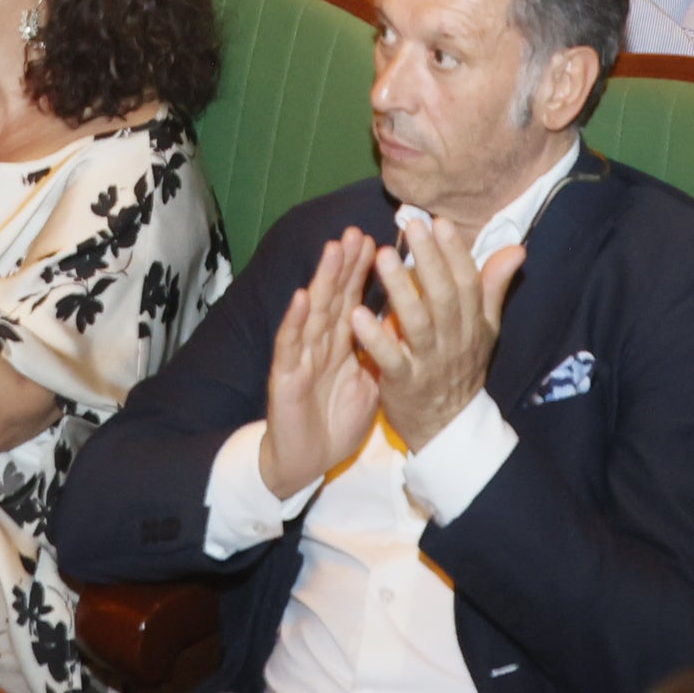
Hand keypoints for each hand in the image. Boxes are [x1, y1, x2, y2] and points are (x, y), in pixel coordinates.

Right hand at [258, 232, 384, 499]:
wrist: (307, 462)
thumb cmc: (336, 420)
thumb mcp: (370, 382)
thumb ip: (382, 351)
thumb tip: (407, 323)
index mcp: (342, 343)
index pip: (353, 299)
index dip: (363, 271)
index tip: (377, 239)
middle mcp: (321, 342)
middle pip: (334, 296)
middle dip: (345, 264)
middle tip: (356, 231)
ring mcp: (302, 356)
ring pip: (313, 312)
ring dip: (322, 280)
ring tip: (333, 250)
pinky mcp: (286, 377)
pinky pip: (291, 347)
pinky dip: (295, 322)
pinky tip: (301, 298)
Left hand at [349, 209, 524, 452]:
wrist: (448, 427)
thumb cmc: (462, 367)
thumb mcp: (485, 329)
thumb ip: (493, 288)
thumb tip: (517, 249)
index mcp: (472, 324)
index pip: (468, 283)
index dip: (456, 253)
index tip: (439, 222)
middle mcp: (454, 340)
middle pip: (444, 297)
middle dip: (429, 259)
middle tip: (411, 225)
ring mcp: (429, 363)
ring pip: (418, 323)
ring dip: (400, 289)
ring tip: (383, 257)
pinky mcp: (404, 383)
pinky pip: (391, 359)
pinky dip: (375, 337)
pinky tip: (358, 313)